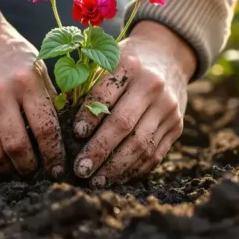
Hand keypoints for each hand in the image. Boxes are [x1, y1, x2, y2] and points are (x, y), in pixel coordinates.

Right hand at [0, 0, 64, 177]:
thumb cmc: (12, 53)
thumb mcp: (37, 67)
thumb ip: (50, 99)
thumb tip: (65, 136)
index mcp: (25, 82)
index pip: (45, 129)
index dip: (54, 155)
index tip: (59, 168)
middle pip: (16, 147)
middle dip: (30, 168)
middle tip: (37, 174)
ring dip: (8, 167)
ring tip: (18, 168)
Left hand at [72, 20, 195, 185]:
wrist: (169, 56)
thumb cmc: (126, 63)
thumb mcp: (107, 60)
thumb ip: (87, 85)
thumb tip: (61, 122)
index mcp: (130, 65)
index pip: (106, 94)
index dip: (90, 116)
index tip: (75, 134)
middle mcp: (153, 86)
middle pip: (123, 124)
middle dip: (99, 151)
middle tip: (80, 170)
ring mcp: (169, 108)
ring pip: (141, 145)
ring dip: (116, 167)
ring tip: (96, 181)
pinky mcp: (176, 126)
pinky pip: (155, 154)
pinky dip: (134, 169)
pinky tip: (117, 178)